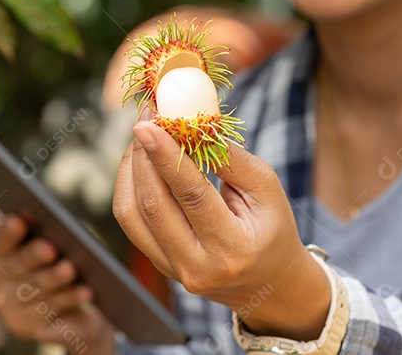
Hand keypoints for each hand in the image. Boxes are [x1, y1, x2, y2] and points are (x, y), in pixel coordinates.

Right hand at [0, 214, 115, 354]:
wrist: (74, 316)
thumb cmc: (61, 271)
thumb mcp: (55, 253)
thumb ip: (48, 237)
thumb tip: (57, 222)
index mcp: (1, 258)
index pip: (3, 242)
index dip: (11, 231)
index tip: (20, 219)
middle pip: (17, 266)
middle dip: (34, 256)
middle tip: (50, 247)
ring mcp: (10, 310)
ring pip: (35, 290)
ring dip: (54, 278)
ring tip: (70, 268)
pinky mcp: (27, 328)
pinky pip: (51, 311)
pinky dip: (70, 298)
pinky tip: (85, 290)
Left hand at [112, 121, 330, 339]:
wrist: (267, 280)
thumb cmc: (271, 227)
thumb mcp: (266, 188)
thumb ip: (230, 158)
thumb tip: (192, 126)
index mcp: (233, 249)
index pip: (192, 196)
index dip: (166, 156)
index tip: (148, 124)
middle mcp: (197, 267)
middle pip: (153, 205)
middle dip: (143, 156)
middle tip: (146, 120)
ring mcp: (173, 270)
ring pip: (131, 214)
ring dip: (131, 168)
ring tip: (144, 138)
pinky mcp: (158, 264)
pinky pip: (131, 221)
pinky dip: (130, 186)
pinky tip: (142, 162)